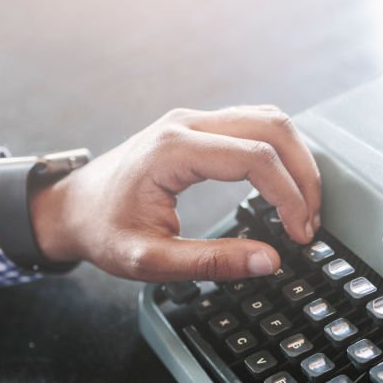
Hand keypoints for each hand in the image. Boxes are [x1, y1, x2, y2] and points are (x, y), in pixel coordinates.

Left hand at [26, 105, 319, 280]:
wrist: (72, 208)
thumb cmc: (103, 231)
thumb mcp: (151, 261)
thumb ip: (211, 263)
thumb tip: (269, 261)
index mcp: (173, 151)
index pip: (255, 159)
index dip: (289, 197)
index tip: (299, 235)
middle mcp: (187, 124)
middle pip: (273, 128)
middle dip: (304, 177)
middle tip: (310, 223)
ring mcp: (195, 120)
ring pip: (271, 119)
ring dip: (298, 161)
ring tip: (305, 207)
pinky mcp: (201, 127)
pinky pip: (256, 124)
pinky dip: (282, 153)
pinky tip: (286, 186)